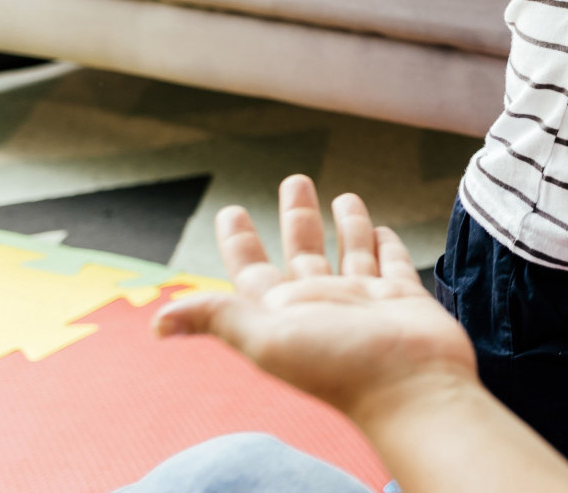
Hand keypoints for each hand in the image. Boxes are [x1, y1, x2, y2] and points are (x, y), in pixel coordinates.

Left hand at [152, 175, 476, 423]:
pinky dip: (386, 244)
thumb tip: (156, 325)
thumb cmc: (339, 367)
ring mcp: (363, 300)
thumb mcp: (268, 337)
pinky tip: (382, 229)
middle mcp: (321, 303)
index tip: (232, 210)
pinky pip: (391, 264)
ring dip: (346, 223)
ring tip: (343, 195)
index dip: (240, 241)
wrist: (411, 386)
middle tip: (295, 180)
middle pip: (303, 251)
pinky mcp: (402, 299)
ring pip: (350, 251)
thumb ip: (219, 318)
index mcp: (283, 312)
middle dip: (297, 216)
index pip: (253, 269)